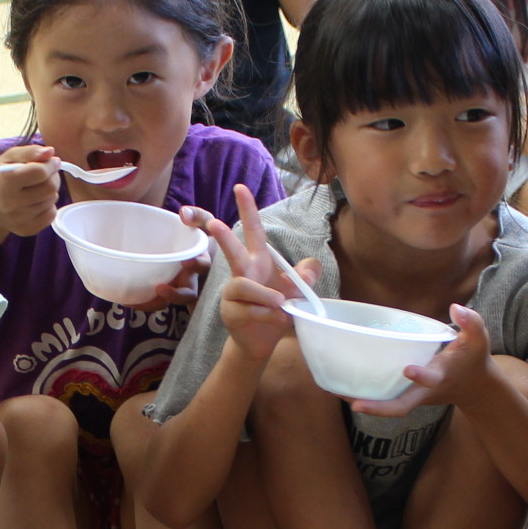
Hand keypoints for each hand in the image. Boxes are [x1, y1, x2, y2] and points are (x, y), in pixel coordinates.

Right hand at [0, 143, 60, 238]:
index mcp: (6, 181)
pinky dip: (48, 205)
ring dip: (49, 191)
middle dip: (53, 177)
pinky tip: (35, 201)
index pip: (40, 172)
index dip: (50, 164)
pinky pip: (51, 214)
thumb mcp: (9, 158)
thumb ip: (30, 152)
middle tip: (46, 174)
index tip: (52, 161)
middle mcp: (11, 203)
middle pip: (50, 188)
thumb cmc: (0, 177)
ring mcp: (19, 219)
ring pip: (52, 200)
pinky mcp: (27, 229)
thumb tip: (51, 152)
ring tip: (36, 188)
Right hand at [193, 183, 314, 362]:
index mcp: (258, 261)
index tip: (240, 188)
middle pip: (232, 251)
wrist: (262, 341)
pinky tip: (277, 319)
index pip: (253, 231)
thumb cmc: (275, 309)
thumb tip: (312, 266)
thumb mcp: (295, 291)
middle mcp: (242, 273)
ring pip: (243, 286)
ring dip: (265, 294)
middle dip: (224, 237)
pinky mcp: (231, 312)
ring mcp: (233, 293)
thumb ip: (304, 277)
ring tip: (281, 303)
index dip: (247, 210)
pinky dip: (267, 314)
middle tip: (215, 223)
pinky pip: (249, 310)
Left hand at [353, 303, 493, 415]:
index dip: (420, 376)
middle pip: (401, 407)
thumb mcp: (478, 338)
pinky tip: (341, 386)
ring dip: (365, 402)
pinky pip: (384, 400)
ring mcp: (414, 397)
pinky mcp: (405, 396)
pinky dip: (364, 396)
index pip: (431, 380)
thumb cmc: (473, 359)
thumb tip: (455, 307)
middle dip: (380, 408)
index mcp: (441, 376)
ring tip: (337, 392)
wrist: (474, 387)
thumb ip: (471, 322)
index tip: (407, 369)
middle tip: (356, 405)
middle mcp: (424, 391)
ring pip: (388, 406)